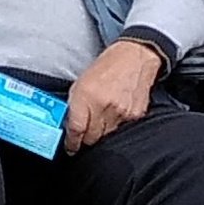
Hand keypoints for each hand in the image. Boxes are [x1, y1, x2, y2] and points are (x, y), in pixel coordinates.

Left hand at [63, 39, 162, 153]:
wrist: (134, 57)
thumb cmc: (107, 67)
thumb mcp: (81, 82)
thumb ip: (74, 105)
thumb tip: (68, 125)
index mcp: (86, 95)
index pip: (76, 129)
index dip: (72, 143)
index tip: (70, 147)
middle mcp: (103, 105)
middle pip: (91, 138)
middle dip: (86, 138)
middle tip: (84, 134)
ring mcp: (121, 112)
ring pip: (107, 136)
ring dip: (102, 132)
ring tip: (102, 117)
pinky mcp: (135, 116)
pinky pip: (122, 130)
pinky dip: (116, 125)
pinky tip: (116, 112)